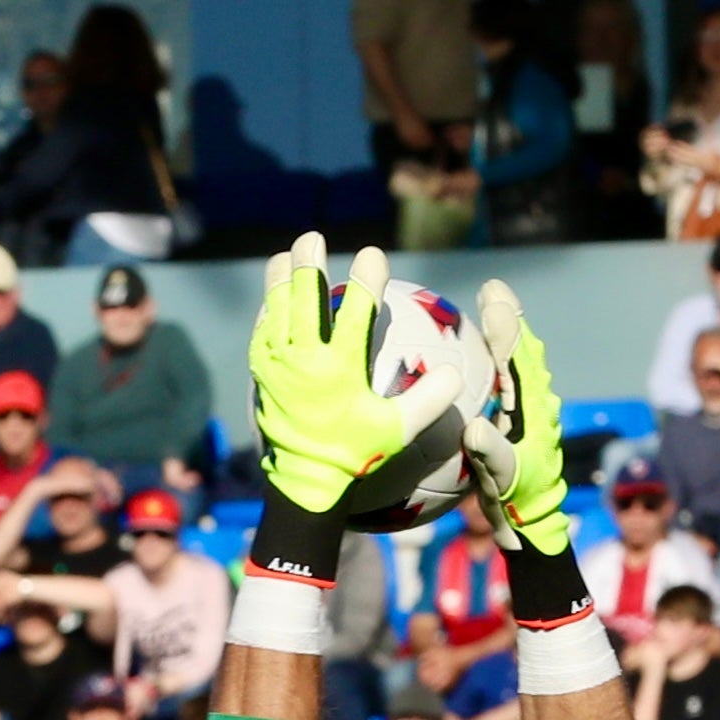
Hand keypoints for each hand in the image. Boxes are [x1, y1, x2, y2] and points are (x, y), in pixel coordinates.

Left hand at [243, 234, 420, 521]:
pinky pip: (262, 332)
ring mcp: (278, 365)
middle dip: (308, 265)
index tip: (373, 254)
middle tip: (312, 239)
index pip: (356, 312)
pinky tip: (272, 296)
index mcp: (340, 369)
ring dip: (280, 279)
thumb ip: (428, 401)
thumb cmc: (356, 453)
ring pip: (277, 310)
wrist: (306, 481)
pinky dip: (268, 310)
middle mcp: (305, 361)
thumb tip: (456, 375)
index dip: (367, 279)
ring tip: (285, 256)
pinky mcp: (263, 374)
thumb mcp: (398, 431)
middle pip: (304, 300)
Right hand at [461, 276, 572, 557]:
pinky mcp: (523, 421)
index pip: (519, 358)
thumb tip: (473, 428)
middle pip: (525, 350)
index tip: (493, 298)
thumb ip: (491, 452)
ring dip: (510, 333)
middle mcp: (536, 403)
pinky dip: (502, 357)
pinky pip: (512, 380)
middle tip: (492, 289)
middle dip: (510, 317)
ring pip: (523, 362)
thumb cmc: (517, 501)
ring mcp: (532, 411)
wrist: (533, 523)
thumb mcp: (501, 479)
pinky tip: (483, 355)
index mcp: (532, 409)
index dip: (506, 325)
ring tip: (492, 306)